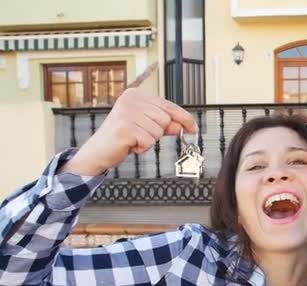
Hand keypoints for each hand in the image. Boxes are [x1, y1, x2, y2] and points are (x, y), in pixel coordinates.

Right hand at [60, 88, 197, 175]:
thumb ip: (165, 124)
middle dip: (158, 132)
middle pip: (166, 119)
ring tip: (133, 140)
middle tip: (140, 136)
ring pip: (159, 131)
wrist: (98, 152)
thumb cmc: (122, 138)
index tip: (193, 127)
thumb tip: (184, 126)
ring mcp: (126, 113)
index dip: (183, 118)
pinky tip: (129, 145)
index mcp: (135, 95)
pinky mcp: (125, 128)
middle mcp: (130, 100)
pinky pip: (150, 141)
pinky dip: (142, 148)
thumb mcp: (146, 127)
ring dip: (149, 140)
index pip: (168, 105)